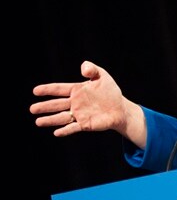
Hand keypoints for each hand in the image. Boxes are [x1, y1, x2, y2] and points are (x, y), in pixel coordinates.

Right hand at [30, 61, 145, 145]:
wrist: (120, 108)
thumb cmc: (110, 92)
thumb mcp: (102, 76)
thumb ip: (92, 70)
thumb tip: (84, 67)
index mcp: (76, 90)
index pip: (59, 89)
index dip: (48, 90)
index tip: (35, 91)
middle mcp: (75, 103)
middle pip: (57, 104)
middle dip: (45, 106)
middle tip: (32, 109)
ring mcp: (79, 114)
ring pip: (62, 117)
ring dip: (50, 120)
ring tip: (38, 122)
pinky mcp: (85, 124)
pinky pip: (73, 127)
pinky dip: (66, 130)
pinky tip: (57, 132)